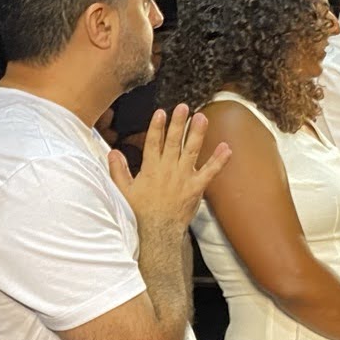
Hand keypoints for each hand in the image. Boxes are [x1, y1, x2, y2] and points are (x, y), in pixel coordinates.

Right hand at [109, 103, 230, 233]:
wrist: (157, 232)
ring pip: (192, 150)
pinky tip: (226, 148)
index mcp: (151, 168)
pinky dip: (219, 160)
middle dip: (178, 122)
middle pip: (174, 141)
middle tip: (183, 107)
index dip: (157, 126)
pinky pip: (210, 172)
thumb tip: (113, 152)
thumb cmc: (139, 213)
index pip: (153, 142)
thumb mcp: (122, 191)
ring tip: (202, 117)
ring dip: (197, 133)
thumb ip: (118, 170)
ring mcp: (184, 177)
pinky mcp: (196, 188)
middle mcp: (168, 169)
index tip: (161, 112)